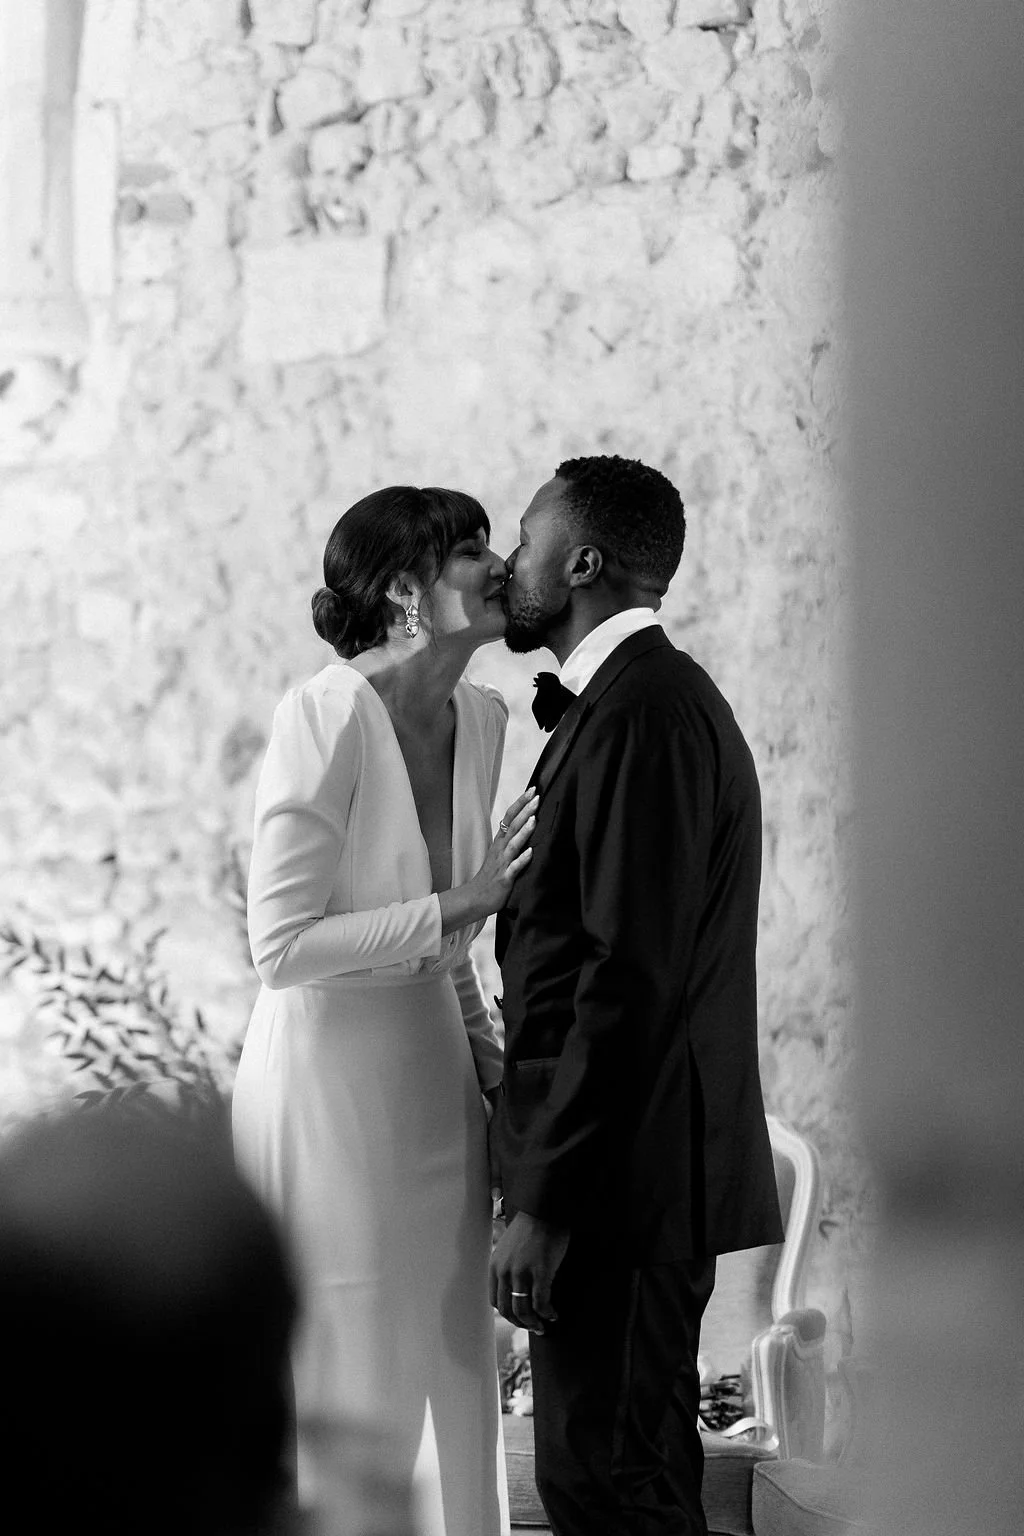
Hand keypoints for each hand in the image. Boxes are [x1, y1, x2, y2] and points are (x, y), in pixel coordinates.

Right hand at [464, 786, 538, 918]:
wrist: (475, 899)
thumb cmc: (491, 877)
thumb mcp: (500, 855)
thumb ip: (512, 840)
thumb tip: (527, 824)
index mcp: (500, 843)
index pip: (509, 817)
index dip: (520, 803)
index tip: (532, 790)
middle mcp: (500, 850)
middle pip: (512, 826)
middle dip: (524, 811)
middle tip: (536, 796)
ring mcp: (502, 864)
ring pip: (513, 844)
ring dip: (524, 832)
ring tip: (534, 819)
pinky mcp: (504, 879)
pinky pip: (513, 868)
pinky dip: (521, 860)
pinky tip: (530, 853)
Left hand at [489, 1211, 569, 1334]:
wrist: (544, 1211)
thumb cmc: (530, 1227)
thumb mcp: (508, 1247)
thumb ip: (507, 1266)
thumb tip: (514, 1288)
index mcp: (495, 1266)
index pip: (495, 1301)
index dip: (508, 1314)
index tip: (519, 1318)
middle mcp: (504, 1271)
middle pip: (508, 1310)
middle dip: (521, 1323)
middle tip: (533, 1327)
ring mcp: (521, 1273)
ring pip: (523, 1310)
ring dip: (533, 1323)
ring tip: (543, 1326)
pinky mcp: (540, 1272)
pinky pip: (541, 1303)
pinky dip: (547, 1313)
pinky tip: (554, 1314)